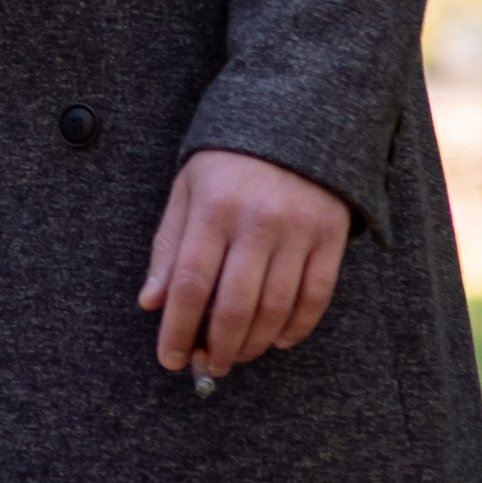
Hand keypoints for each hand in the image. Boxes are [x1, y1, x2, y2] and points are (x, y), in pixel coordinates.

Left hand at [140, 149, 349, 380]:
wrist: (297, 115)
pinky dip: (296, 329)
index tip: (170, 359)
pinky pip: (315, 298)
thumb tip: (150, 302)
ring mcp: (298, 231)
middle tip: (207, 366)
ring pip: (274, 309)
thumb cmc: (230, 159)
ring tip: (236, 354)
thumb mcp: (188, 187)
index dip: (176, 328)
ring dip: (252, 344)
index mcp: (213, 206)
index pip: (188, 283)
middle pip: (233, 305)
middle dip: (216, 347)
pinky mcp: (330, 237)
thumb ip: (168, 245)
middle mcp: (256, 221)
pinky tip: (277, 340)